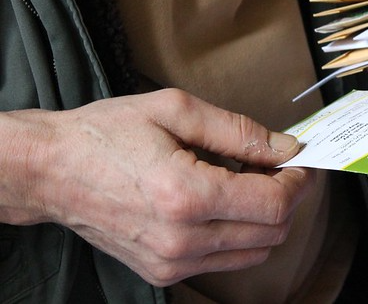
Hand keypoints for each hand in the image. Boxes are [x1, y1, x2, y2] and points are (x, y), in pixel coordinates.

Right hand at [2, 89, 312, 285]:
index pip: (275, 204)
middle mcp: (182, 239)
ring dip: (267, 218)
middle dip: (288, 197)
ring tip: (248, 182)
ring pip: (255, 251)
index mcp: (187, 195)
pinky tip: (223, 201)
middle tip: (277, 166)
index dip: (300, 180)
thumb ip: (240, 132)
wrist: (51, 170)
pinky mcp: (163, 272)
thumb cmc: (106, 134)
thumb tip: (286, 147)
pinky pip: (226, 260)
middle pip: (273, 232)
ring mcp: (172, 262)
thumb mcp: (176, 110)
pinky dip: (240, 233)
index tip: (300, 160)